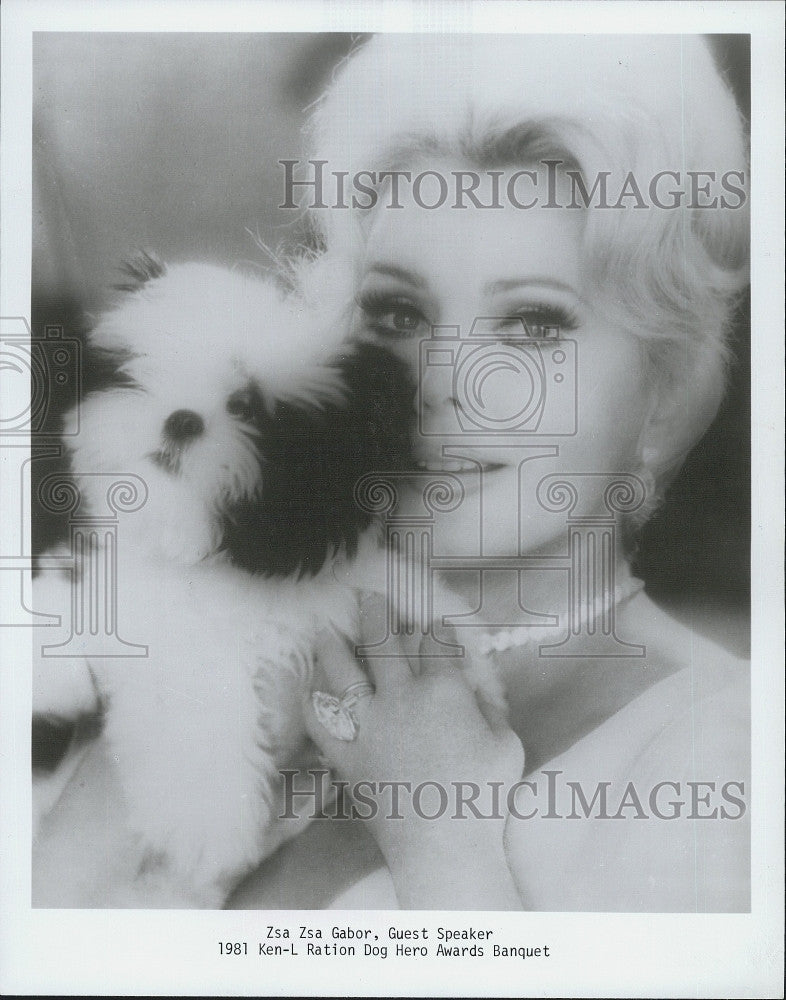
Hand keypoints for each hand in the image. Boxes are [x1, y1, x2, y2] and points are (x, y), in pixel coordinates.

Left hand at [304, 593, 524, 907]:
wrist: (442, 844)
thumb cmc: (481, 794)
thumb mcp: (506, 743)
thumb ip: (490, 708)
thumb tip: (477, 687)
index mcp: (443, 690)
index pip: (437, 643)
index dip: (438, 628)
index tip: (437, 623)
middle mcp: (400, 697)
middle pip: (383, 642)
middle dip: (376, 613)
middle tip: (368, 596)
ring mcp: (368, 725)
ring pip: (343, 672)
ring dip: (334, 645)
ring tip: (326, 627)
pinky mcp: (347, 754)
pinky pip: (321, 723)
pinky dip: (312, 705)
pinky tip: (309, 692)